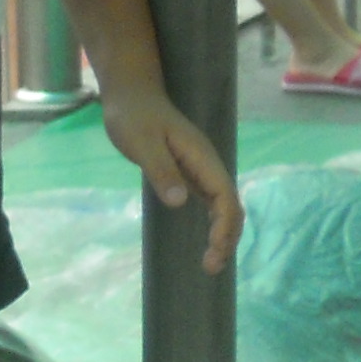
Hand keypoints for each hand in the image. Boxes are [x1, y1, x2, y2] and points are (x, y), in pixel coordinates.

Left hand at [101, 88, 242, 273]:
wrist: (131, 95)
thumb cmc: (133, 116)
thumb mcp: (142, 142)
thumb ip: (161, 170)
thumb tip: (181, 202)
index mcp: (202, 157)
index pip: (225, 196)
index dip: (224, 226)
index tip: (213, 251)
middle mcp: (207, 165)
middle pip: (230, 205)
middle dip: (227, 237)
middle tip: (210, 267)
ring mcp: (199, 170)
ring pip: (222, 206)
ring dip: (222, 234)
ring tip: (211, 263)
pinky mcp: (188, 173)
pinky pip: (209, 202)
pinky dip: (212, 224)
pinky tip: (206, 241)